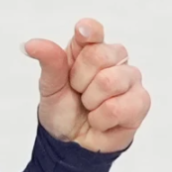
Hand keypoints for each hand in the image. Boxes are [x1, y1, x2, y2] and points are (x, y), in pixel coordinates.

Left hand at [22, 18, 150, 153]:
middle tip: (79, 92)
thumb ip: (49, 62)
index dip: (88, 30)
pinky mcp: (140, 101)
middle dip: (80, 81)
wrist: (72, 141)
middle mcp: (114, 59)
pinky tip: (101, 120)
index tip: (82, 33)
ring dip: (91, 102)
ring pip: (110, 81)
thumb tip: (30, 44)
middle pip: (99, 55)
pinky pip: (118, 107)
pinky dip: (101, 119)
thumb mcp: (50, 86)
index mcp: (88, 49)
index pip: (92, 31)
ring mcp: (130, 79)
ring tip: (90, 107)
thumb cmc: (63, 108)